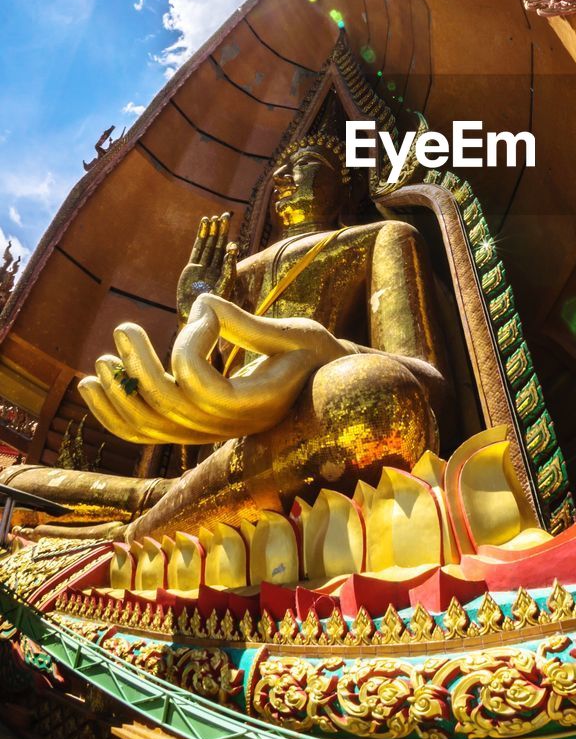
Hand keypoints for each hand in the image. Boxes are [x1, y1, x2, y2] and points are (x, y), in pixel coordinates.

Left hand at [79, 297, 350, 445]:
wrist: (322, 388)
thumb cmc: (314, 355)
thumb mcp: (296, 334)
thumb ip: (249, 324)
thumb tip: (204, 305)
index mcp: (258, 404)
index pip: (202, 384)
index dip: (192, 343)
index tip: (207, 310)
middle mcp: (229, 426)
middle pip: (168, 407)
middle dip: (139, 366)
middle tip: (123, 329)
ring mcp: (209, 433)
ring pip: (149, 427)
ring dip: (118, 394)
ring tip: (103, 362)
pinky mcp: (193, 430)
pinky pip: (144, 432)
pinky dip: (112, 412)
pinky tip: (91, 387)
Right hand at [176, 213, 234, 320]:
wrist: (195, 314)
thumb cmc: (212, 305)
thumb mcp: (224, 285)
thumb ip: (228, 268)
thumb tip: (232, 249)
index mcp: (224, 272)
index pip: (227, 251)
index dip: (228, 239)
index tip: (230, 229)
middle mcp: (214, 267)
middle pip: (218, 245)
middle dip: (221, 231)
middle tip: (225, 215)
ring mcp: (203, 266)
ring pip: (208, 245)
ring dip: (210, 231)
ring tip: (212, 218)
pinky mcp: (192, 267)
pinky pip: (198, 249)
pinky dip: (201, 237)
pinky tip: (204, 226)